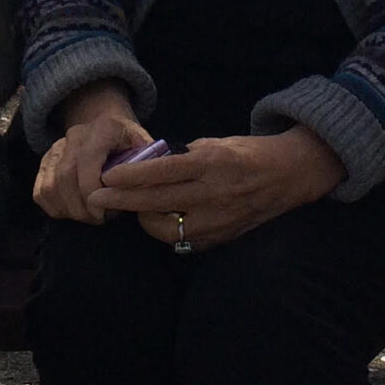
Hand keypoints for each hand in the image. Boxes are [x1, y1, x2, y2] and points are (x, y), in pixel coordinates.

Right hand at [32, 82, 152, 224]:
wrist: (105, 123)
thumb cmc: (129, 142)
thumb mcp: (145, 147)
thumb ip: (148, 166)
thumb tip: (147, 190)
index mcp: (103, 130)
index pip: (87, 163)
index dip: (93, 194)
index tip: (105, 214)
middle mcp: (75, 136)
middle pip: (65, 178)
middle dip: (81, 208)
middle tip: (99, 219)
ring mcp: (56, 148)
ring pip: (50, 187)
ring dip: (68, 210)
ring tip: (88, 215)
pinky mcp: (44, 162)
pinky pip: (40, 192)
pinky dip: (54, 208)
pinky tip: (73, 210)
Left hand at [93, 126, 346, 250]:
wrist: (289, 175)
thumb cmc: (248, 153)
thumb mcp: (216, 143)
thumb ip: (184, 156)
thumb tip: (149, 165)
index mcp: (212, 164)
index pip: (163, 173)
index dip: (131, 177)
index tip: (106, 177)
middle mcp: (214, 193)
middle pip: (158, 203)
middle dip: (122, 203)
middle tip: (95, 199)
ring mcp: (219, 220)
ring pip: (168, 229)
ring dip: (144, 220)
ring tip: (132, 210)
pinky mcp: (223, 238)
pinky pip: (185, 241)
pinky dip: (168, 232)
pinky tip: (158, 221)